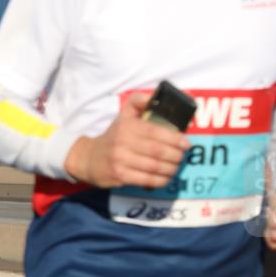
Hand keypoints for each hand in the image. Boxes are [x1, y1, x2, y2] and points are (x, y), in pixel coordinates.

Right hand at [63, 92, 189, 188]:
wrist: (88, 158)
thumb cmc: (113, 136)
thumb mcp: (123, 115)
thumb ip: (139, 102)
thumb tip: (157, 95)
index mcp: (127, 126)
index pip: (156, 132)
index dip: (175, 139)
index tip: (186, 144)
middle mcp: (123, 142)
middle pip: (158, 151)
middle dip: (176, 156)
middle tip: (182, 157)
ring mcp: (120, 160)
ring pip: (154, 167)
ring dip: (170, 169)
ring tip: (175, 167)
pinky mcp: (119, 176)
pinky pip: (146, 180)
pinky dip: (160, 180)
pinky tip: (165, 178)